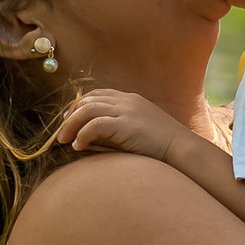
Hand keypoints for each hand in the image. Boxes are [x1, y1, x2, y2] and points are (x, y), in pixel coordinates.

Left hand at [56, 90, 182, 161]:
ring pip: (86, 110)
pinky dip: (82, 135)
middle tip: (61, 134)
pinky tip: (79, 147)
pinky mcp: (126, 125)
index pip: (97, 94)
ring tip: (64, 141)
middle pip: (87, 100)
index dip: (79, 106)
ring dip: (71, 125)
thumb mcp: (141, 131)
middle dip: (70, 116)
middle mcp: (127, 101)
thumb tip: (93, 138)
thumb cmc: (164, 147)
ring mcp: (127, 111)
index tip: (69, 121)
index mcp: (131, 100)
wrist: (184, 150)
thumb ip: (120, 128)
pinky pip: (94, 125)